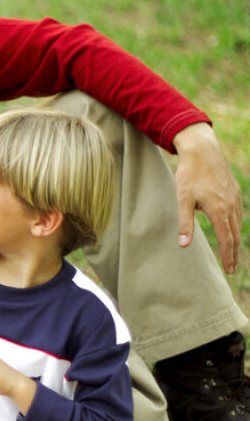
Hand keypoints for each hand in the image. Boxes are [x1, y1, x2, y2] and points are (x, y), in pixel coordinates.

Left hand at [173, 122, 241, 272]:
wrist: (203, 151)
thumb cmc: (189, 175)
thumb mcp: (183, 199)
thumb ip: (184, 223)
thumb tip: (184, 245)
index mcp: (218, 210)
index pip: (226, 239)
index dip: (228, 256)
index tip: (228, 270)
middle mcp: (230, 205)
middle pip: (235, 234)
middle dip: (233, 253)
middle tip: (232, 269)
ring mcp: (234, 197)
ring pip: (237, 223)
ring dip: (235, 240)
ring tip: (232, 253)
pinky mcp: (234, 190)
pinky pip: (237, 212)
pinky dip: (236, 225)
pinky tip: (232, 228)